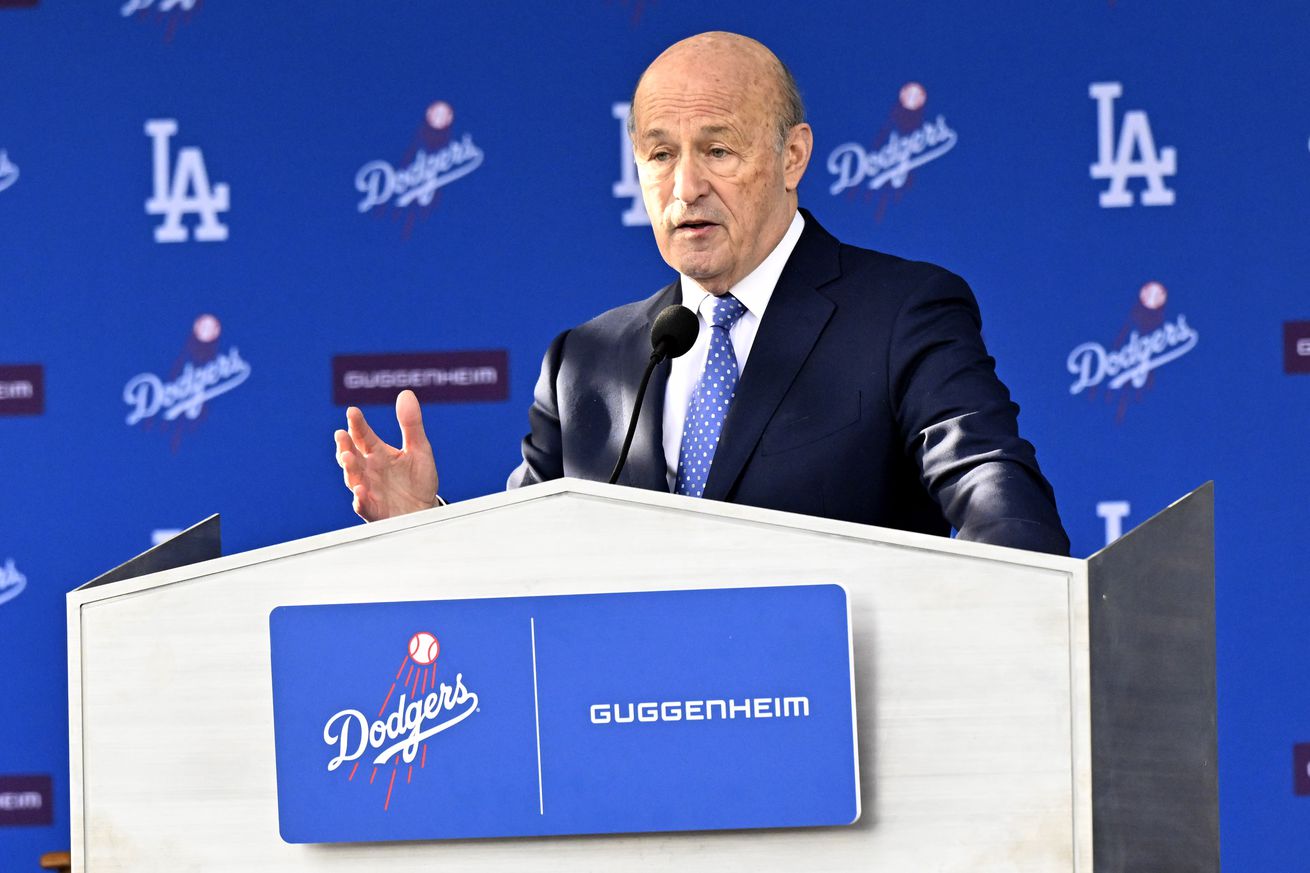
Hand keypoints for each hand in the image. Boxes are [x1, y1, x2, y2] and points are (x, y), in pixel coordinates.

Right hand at [334, 390, 438, 520]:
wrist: (425, 510)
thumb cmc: (419, 480)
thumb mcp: (420, 449)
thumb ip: (411, 424)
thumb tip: (406, 393)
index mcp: (378, 453)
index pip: (363, 436)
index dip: (357, 424)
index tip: (353, 412)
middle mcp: (369, 470)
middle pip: (351, 456)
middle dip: (345, 446)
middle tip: (341, 435)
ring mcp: (369, 490)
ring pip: (353, 479)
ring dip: (350, 469)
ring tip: (349, 458)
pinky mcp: (374, 510)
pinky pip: (364, 505)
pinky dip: (361, 499)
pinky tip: (361, 491)